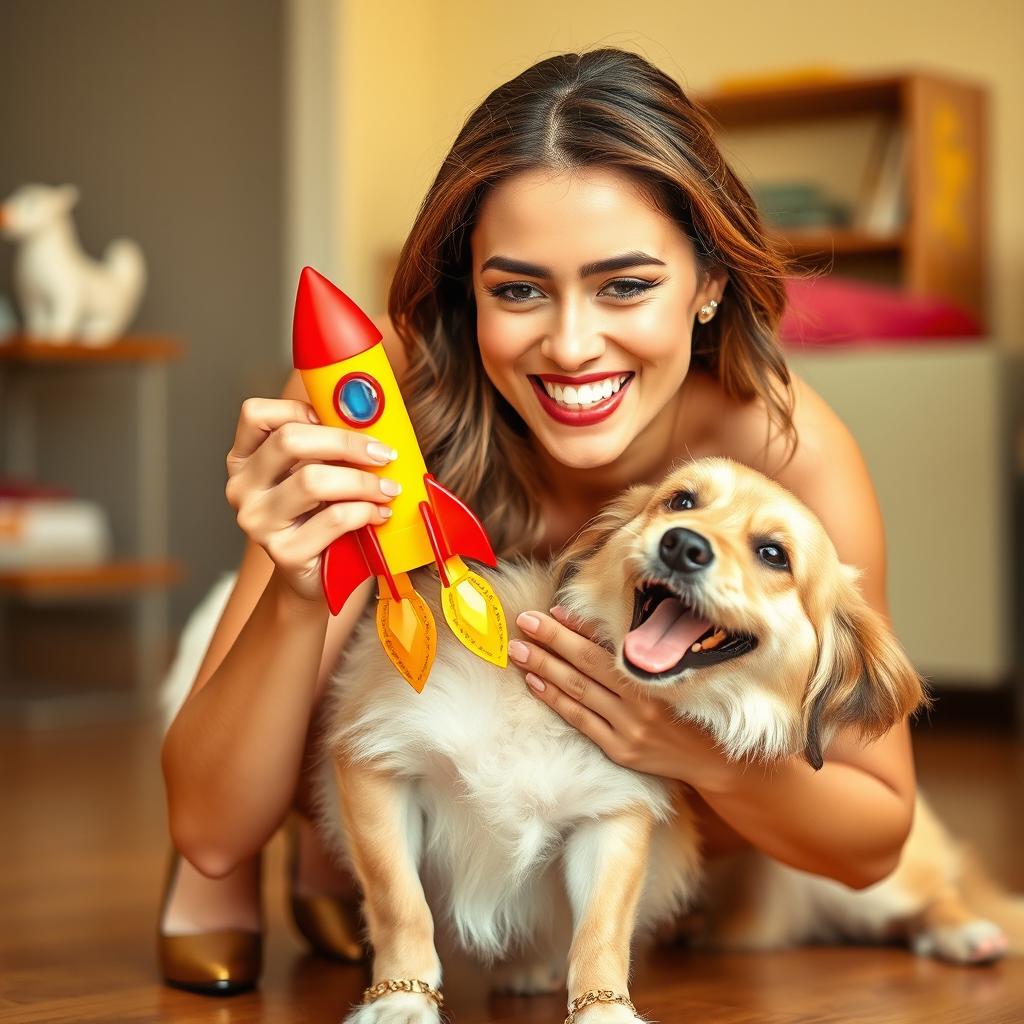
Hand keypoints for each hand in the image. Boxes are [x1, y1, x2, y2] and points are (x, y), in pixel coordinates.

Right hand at [224, 397, 400, 603]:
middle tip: (383, 453)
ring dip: (362, 481)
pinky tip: (379, 513)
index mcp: (244, 458)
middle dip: (346, 442)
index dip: (300, 409)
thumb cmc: (322, 514)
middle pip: (289, 441)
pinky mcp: (283, 551)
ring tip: (387, 488)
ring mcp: (258, 521)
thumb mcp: (318, 472)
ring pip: (312, 480)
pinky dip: (365, 511)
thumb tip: (371, 414)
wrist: (318, 576)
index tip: (340, 420)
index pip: (256, 415)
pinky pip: (333, 518)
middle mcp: (243, 487)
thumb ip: (329, 444)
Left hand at [510, 606, 734, 789]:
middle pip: (586, 665)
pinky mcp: (620, 751)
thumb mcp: (669, 675)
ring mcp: (629, 728)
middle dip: (551, 641)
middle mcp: (642, 702)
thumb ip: (632, 653)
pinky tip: (535, 683)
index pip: (605, 647)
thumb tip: (585, 625)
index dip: (575, 628)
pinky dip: (555, 699)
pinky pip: (580, 720)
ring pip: (578, 691)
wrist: (711, 759)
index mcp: (654, 677)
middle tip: (523, 622)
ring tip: (519, 651)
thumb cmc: (688, 707)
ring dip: (544, 668)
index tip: (549, 611)